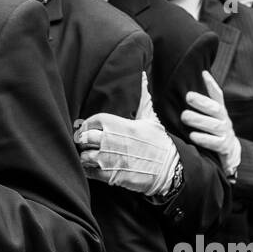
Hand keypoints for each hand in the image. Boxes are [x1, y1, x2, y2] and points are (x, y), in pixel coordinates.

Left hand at [75, 73, 179, 197]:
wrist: (169, 168)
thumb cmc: (159, 142)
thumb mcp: (150, 118)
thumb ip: (142, 98)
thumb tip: (142, 76)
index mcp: (117, 124)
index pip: (91, 121)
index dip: (88, 126)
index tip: (90, 129)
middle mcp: (110, 140)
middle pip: (83, 138)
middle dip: (84, 141)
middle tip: (88, 143)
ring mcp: (108, 158)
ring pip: (83, 156)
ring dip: (85, 156)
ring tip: (91, 156)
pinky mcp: (110, 175)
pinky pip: (89, 172)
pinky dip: (88, 170)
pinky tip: (94, 167)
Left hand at [181, 70, 240, 178]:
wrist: (231, 151)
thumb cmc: (214, 130)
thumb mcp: (211, 115)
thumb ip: (203, 102)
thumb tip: (197, 78)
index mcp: (220, 111)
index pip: (218, 96)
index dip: (212, 84)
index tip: (203, 74)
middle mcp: (224, 120)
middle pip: (215, 109)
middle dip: (202, 102)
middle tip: (188, 96)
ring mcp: (225, 134)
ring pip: (214, 126)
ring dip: (199, 120)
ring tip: (184, 116)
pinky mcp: (223, 147)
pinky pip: (215, 143)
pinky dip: (203, 139)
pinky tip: (192, 135)